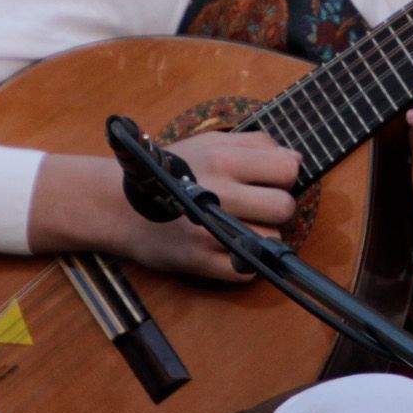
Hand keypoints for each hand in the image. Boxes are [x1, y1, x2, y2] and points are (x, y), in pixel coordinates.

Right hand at [29, 129, 300, 282]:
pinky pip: (249, 270)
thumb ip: (254, 144)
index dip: (284, 175)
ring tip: (241, 226)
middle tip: (257, 206)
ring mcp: (210, 231)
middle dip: (276, 207)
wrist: (117, 205)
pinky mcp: (202, 263)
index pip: (288, 167)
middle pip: (285, 206)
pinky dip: (246, 262)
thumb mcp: (209, 142)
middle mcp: (219, 193)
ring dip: (263, 235)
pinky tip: (230, 247)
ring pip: (272, 239)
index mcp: (223, 158)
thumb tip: (296, 159)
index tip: (270, 179)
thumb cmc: (170, 171)